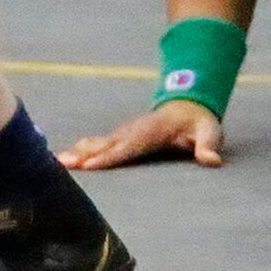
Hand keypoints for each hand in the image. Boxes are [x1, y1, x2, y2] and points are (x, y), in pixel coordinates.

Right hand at [59, 99, 225, 170]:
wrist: (187, 105)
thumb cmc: (198, 123)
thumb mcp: (209, 132)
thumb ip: (208, 145)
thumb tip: (212, 160)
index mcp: (150, 133)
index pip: (127, 147)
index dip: (108, 156)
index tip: (89, 165)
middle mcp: (131, 132)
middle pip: (104, 145)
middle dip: (83, 155)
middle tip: (62, 163)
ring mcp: (124, 133)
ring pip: (97, 144)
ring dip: (77, 152)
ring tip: (58, 161)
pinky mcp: (120, 137)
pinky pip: (98, 144)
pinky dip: (81, 150)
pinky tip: (68, 158)